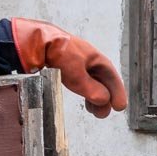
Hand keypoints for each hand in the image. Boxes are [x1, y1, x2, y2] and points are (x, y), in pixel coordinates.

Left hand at [11, 18, 127, 117]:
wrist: (36, 41)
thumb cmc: (59, 51)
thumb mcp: (78, 75)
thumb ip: (92, 89)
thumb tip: (104, 100)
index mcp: (96, 58)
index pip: (112, 78)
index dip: (117, 93)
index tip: (120, 107)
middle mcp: (89, 60)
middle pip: (103, 82)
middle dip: (106, 98)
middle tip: (104, 113)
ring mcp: (77, 62)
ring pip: (91, 82)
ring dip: (95, 97)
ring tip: (93, 110)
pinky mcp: (65, 66)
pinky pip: (80, 81)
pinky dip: (84, 92)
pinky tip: (82, 98)